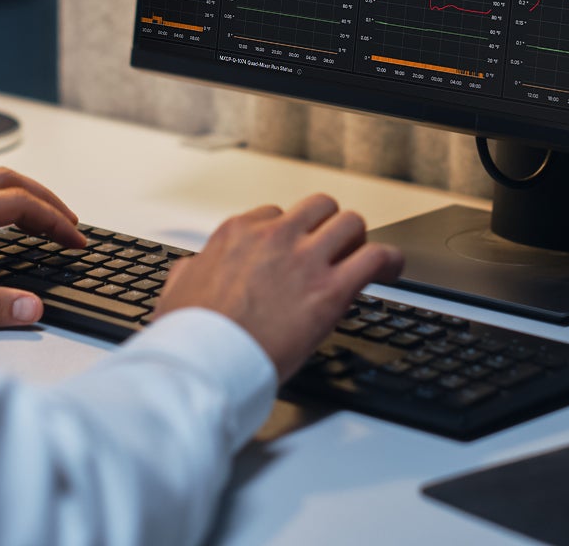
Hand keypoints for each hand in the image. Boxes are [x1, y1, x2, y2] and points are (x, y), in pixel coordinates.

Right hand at [155, 195, 403, 380]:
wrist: (207, 360)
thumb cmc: (192, 333)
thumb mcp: (177, 288)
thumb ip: (192, 271)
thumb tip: (193, 270)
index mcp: (238, 233)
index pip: (277, 215)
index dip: (290, 235)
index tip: (296, 250)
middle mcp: (275, 237)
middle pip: (319, 207)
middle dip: (329, 226)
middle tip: (334, 248)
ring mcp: (305, 260)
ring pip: (351, 223)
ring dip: (358, 239)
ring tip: (361, 257)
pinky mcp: (332, 289)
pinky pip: (376, 257)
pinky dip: (390, 261)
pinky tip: (391, 270)